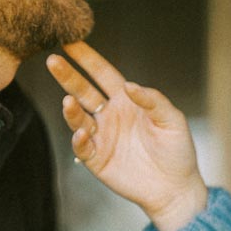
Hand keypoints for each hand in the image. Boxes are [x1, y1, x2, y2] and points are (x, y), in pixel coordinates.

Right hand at [46, 41, 207, 230]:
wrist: (175, 188)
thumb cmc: (177, 151)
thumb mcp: (172, 120)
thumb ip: (153, 101)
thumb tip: (130, 85)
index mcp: (127, 101)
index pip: (103, 74)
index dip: (88, 59)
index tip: (71, 41)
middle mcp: (110, 115)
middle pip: (84, 91)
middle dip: (68, 76)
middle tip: (53, 60)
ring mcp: (102, 137)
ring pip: (79, 118)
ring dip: (71, 110)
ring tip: (68, 101)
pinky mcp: (97, 160)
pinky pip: (83, 147)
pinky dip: (79, 140)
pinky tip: (83, 134)